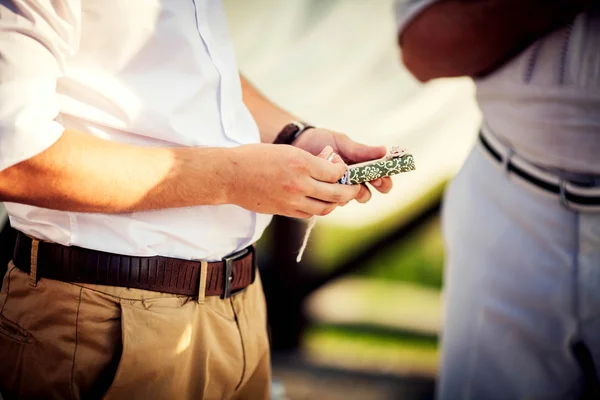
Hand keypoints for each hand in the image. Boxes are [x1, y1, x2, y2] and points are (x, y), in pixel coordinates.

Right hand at [225, 144, 359, 218]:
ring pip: (325, 208)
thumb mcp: (286, 150)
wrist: (230, 176)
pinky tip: (318, 201)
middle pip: (336, 193)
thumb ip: (309, 159)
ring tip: (337, 196)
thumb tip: (330, 163)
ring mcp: (292, 200)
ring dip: (335, 203)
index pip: (335, 172)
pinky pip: (309, 213)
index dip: (344, 172)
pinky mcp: (285, 211)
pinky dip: (318, 208)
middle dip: (349, 191)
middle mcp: (299, 183)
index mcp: (301, 163)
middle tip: (353, 188)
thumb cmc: (255, 157)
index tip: (344, 169)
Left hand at [293, 128, 393, 202]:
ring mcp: (337, 188)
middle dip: (363, 191)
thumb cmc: (322, 140)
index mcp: (361, 166)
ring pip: (348, 199)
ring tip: (335, 178)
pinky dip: (329, 193)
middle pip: (366, 195)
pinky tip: (321, 182)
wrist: (296, 143)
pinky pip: (330, 201)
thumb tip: (384, 150)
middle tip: (357, 184)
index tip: (380, 179)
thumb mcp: (341, 142)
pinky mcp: (322, 194)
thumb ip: (361, 150)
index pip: (380, 178)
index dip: (384, 181)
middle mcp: (351, 180)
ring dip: (344, 192)